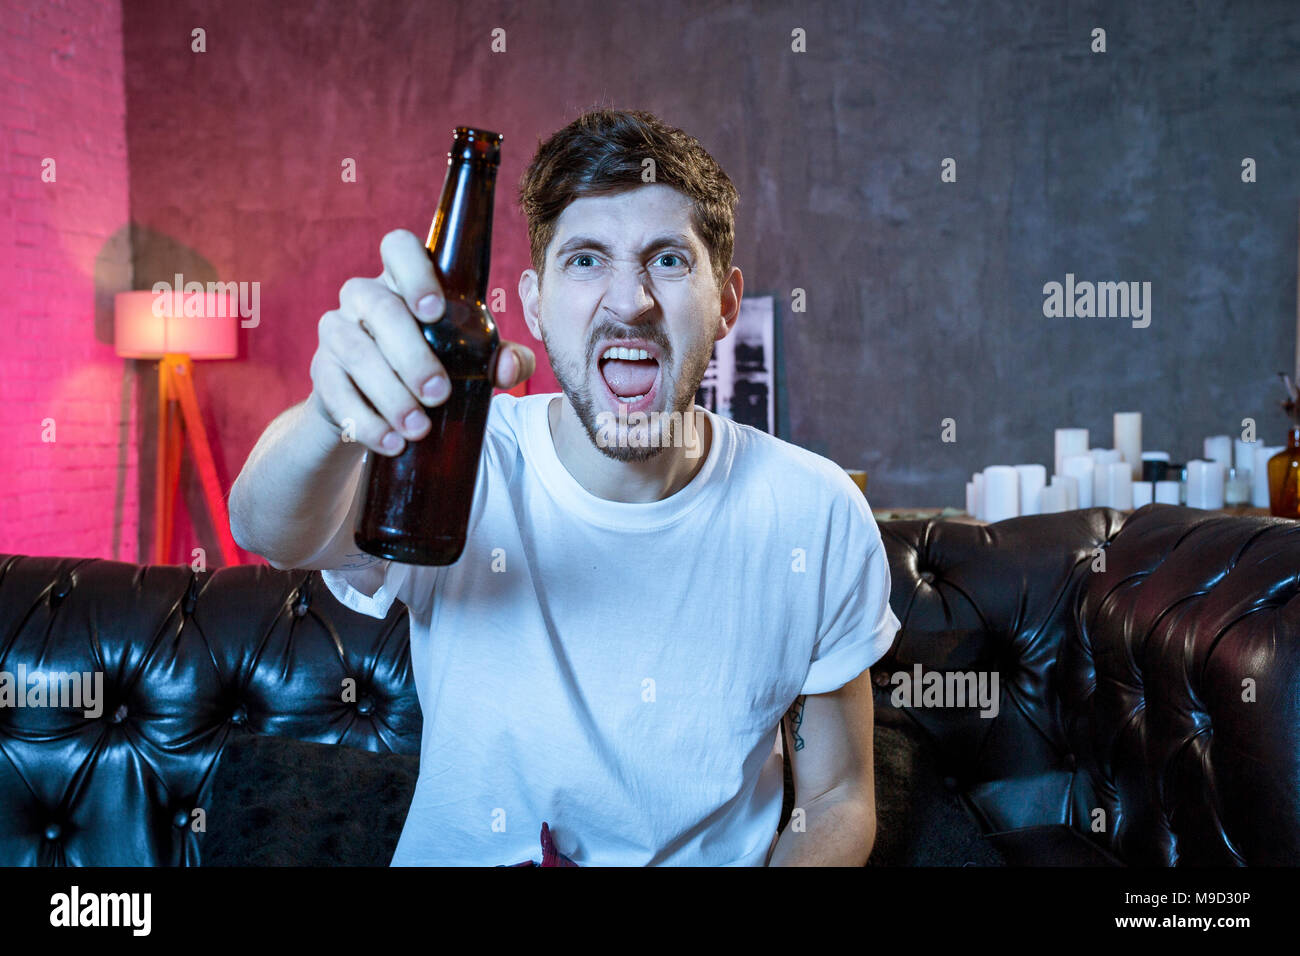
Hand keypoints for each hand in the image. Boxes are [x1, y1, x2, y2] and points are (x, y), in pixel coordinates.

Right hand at [308, 228, 534, 455]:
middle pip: (379, 307)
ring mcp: (337, 331)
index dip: (414, 272)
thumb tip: (507, 367)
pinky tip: (392, 442)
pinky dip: (366, 422)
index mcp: (403, 281)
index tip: (434, 311)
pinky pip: (335, 392)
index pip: (398, 247)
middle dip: (411, 354)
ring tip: (418, 428)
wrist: (375, 407)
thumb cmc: (433, 366)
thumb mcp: (469, 358)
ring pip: (356, 352)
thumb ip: (499, 358)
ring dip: (390, 394)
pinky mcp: (322, 372)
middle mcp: (364, 297)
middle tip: (440, 394)